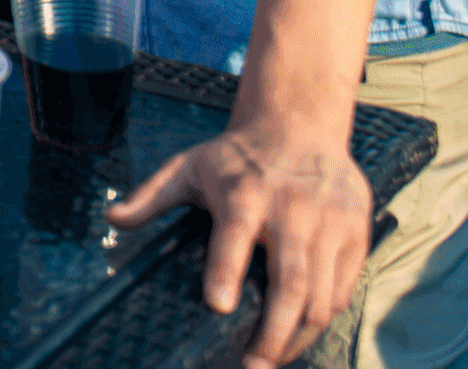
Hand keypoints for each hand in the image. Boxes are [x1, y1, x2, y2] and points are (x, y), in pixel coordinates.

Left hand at [110, 115, 373, 368]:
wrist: (302, 123)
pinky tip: (300, 335)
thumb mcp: (190, 165)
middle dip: (274, 333)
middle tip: (252, 365)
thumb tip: (112, 217)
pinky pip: (343, 290)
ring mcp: (330, 223)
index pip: (235, 234)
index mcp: (245, 193)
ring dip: (299, 337)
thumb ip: (152, 196)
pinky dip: (323, 319)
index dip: (226, 271)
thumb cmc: (239, 156)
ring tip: (272, 358)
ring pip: (322, 296)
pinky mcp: (355, 234)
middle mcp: (292, 209)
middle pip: (291, 282)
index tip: (217, 306)